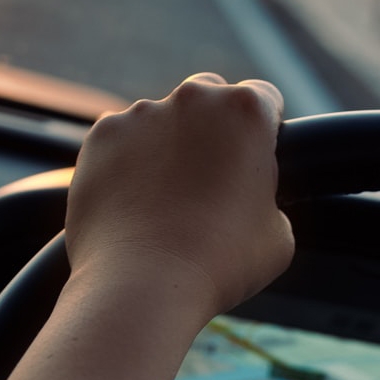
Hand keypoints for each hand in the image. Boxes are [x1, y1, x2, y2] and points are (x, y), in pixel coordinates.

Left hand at [65, 73, 294, 322]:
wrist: (143, 285)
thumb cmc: (221, 264)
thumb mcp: (279, 234)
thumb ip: (268, 196)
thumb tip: (251, 197)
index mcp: (246, 111)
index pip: (264, 99)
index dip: (262, 131)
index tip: (252, 159)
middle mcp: (193, 99)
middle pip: (210, 94)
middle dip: (212, 126)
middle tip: (210, 178)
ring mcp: (141, 114)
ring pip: (161, 118)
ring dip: (166, 144)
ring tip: (164, 201)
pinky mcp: (100, 136)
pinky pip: (121, 141)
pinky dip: (127, 162)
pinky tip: (133, 203)